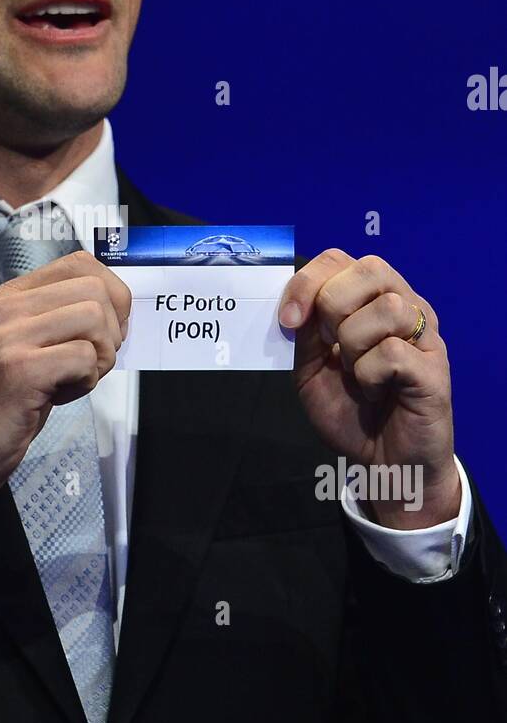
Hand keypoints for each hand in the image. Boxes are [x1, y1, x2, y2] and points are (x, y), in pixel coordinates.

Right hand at [0, 250, 130, 503]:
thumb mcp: (18, 348)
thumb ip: (55, 322)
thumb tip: (114, 312)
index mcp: (9, 298)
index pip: (80, 264)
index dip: (110, 296)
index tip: (105, 330)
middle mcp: (7, 309)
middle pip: (96, 290)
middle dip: (112, 330)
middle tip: (92, 363)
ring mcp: (10, 337)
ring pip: (95, 319)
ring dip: (100, 357)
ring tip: (73, 380)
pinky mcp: (20, 371)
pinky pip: (85, 358)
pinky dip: (86, 382)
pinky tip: (58, 396)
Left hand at [278, 250, 459, 527]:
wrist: (383, 463)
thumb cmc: (351, 412)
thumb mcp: (312, 370)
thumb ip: (305, 334)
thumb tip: (298, 305)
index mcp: (370, 300)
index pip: (339, 259)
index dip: (307, 282)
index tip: (288, 320)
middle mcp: (403, 306)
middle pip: (369, 268)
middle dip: (334, 307)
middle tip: (331, 347)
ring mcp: (423, 335)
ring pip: (386, 308)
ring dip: (354, 346)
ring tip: (359, 374)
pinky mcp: (434, 367)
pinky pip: (393, 351)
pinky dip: (371, 375)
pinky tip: (376, 392)